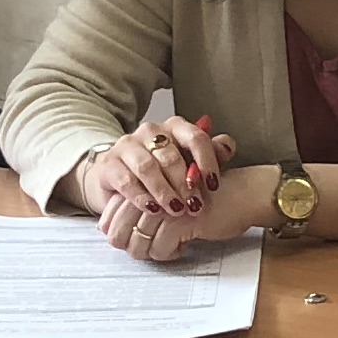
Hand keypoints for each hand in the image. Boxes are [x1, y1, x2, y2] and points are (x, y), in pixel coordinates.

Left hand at [95, 160, 271, 264]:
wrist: (242, 192)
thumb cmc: (210, 194)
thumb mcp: (172, 195)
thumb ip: (147, 205)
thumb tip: (115, 232)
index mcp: (146, 180)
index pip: (112, 212)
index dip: (115, 232)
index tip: (126, 241)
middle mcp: (150, 190)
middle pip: (120, 230)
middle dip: (130, 246)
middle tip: (145, 250)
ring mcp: (164, 205)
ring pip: (139, 243)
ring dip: (150, 253)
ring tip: (165, 250)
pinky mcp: (179, 220)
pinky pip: (160, 248)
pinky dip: (168, 254)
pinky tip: (180, 248)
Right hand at [100, 110, 233, 215]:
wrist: (120, 175)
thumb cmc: (163, 170)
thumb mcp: (189, 162)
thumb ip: (211, 153)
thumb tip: (228, 147)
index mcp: (175, 126)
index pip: (196, 137)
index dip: (207, 162)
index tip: (214, 185)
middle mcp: (150, 131)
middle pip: (171, 155)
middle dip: (185, 183)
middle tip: (195, 206)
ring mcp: (127, 145)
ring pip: (147, 167)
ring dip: (164, 191)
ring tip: (176, 210)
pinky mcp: (109, 163)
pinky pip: (126, 180)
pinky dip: (141, 197)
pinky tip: (152, 209)